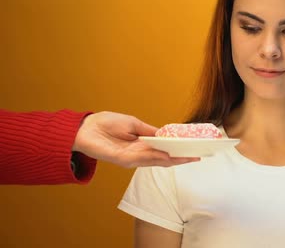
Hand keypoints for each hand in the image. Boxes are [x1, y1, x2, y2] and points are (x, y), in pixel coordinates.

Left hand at [73, 111, 199, 167]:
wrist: (85, 128)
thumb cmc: (106, 124)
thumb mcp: (134, 124)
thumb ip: (149, 132)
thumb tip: (165, 135)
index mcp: (142, 144)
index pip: (163, 150)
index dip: (178, 150)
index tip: (193, 148)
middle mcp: (139, 153)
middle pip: (164, 158)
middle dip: (181, 157)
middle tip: (197, 156)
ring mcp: (132, 158)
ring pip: (157, 161)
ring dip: (174, 159)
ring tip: (189, 157)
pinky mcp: (124, 160)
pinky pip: (144, 159)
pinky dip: (158, 158)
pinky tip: (169, 157)